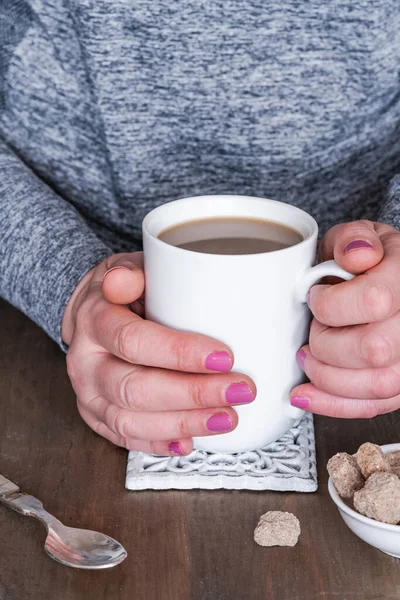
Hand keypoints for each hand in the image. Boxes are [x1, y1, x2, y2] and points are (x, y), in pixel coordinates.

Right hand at [62, 253, 255, 454]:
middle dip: (193, 395)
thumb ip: (130, 273)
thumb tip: (125, 280)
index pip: (133, 341)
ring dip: (184, 424)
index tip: (224, 357)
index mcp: (93, 322)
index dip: (179, 353)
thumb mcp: (126, 269)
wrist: (93, 316)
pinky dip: (160, 443)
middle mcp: (86, 364)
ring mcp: (89, 396)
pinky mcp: (98, 417)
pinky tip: (190, 442)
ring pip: (131, 422)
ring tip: (227, 418)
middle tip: (239, 391)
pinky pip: (126, 439)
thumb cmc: (122, 293)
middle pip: (135, 389)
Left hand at [290, 220, 399, 417]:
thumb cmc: (371, 259)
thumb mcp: (360, 236)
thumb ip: (353, 239)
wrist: (393, 280)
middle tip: (313, 329)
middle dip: (326, 343)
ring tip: (307, 359)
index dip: (331, 304)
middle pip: (373, 349)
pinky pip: (375, 406)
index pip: (373, 301)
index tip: (315, 297)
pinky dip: (334, 405)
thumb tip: (356, 254)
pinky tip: (306, 396)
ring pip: (377, 384)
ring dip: (327, 377)